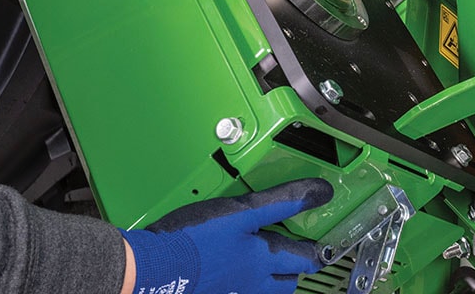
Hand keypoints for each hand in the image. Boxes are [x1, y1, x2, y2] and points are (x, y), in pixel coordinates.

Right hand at [120, 178, 332, 293]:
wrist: (149, 267)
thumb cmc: (192, 240)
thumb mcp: (240, 211)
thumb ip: (281, 201)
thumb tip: (319, 192)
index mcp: (262, 261)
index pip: (303, 258)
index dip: (317, 250)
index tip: (325, 246)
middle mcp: (251, 283)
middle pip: (285, 284)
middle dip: (294, 271)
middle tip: (298, 257)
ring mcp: (231, 292)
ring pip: (262, 292)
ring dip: (269, 281)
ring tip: (266, 266)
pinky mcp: (211, 293)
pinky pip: (236, 292)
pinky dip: (242, 285)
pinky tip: (230, 273)